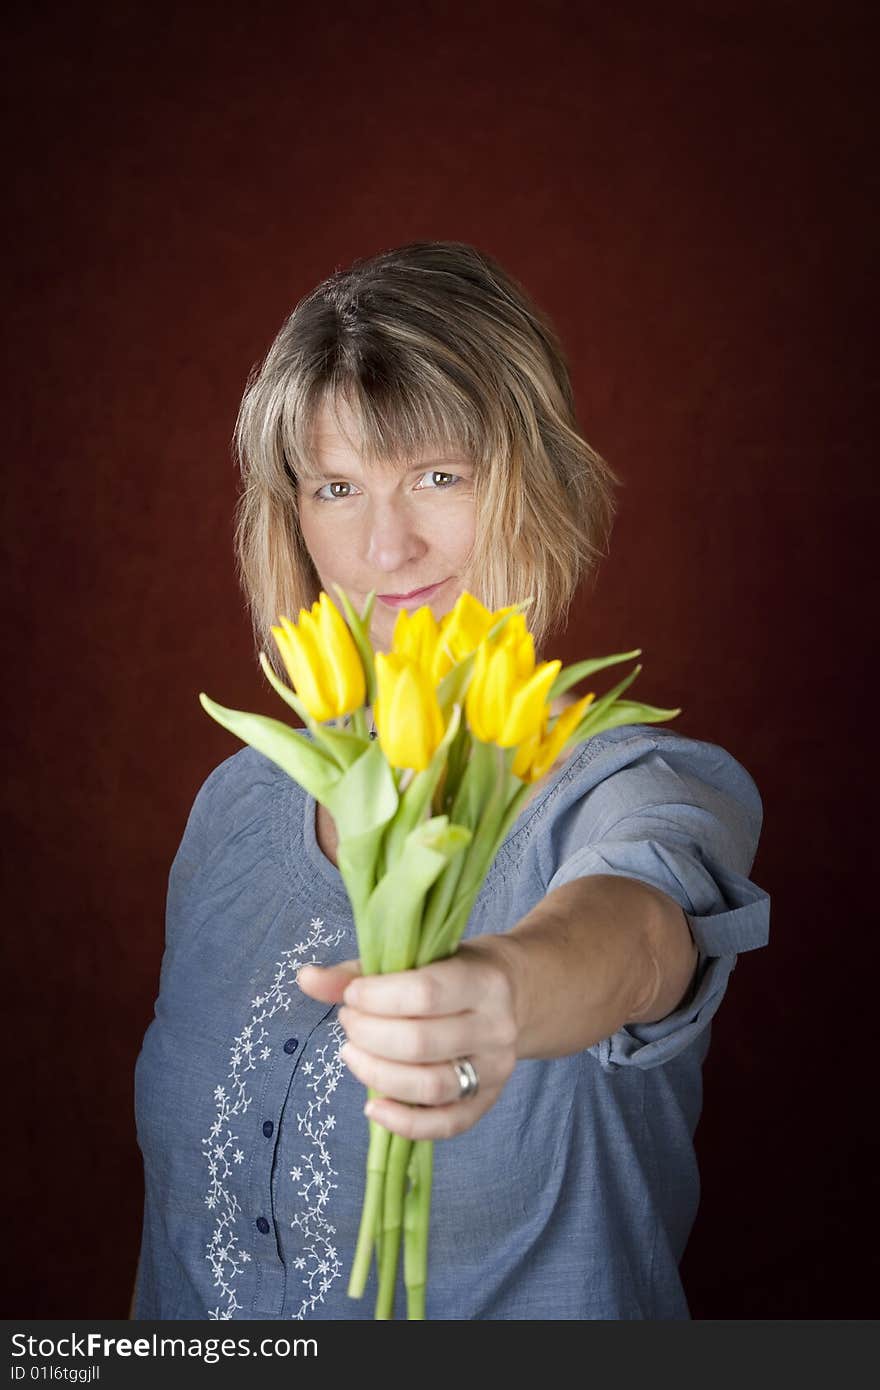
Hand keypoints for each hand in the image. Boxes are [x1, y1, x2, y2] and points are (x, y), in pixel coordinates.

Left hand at [296, 936, 519, 1139]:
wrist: (516, 993)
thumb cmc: (455, 969)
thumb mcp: (418, 956)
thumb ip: (360, 971)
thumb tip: (306, 978)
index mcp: (483, 981)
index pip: (425, 994)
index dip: (377, 998)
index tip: (351, 995)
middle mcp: (495, 1028)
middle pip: (420, 1043)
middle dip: (368, 1035)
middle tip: (348, 1021)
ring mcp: (494, 1070)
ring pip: (429, 1087)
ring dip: (377, 1074)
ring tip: (352, 1054)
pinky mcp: (486, 1101)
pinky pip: (445, 1125)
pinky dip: (403, 1123)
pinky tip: (372, 1106)